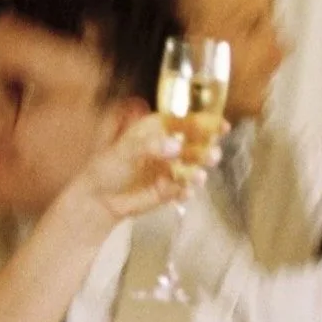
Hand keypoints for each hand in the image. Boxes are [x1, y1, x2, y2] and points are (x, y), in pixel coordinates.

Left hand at [65, 112, 221, 239]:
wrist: (99, 199)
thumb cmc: (107, 168)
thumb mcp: (123, 151)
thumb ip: (150, 146)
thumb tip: (176, 146)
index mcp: (158, 130)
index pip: (186, 122)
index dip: (206, 122)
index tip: (222, 127)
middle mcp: (170, 147)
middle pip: (197, 145)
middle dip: (207, 150)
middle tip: (211, 156)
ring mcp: (173, 169)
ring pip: (194, 167)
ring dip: (199, 171)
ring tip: (198, 176)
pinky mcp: (172, 190)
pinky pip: (185, 189)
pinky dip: (187, 191)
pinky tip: (184, 193)